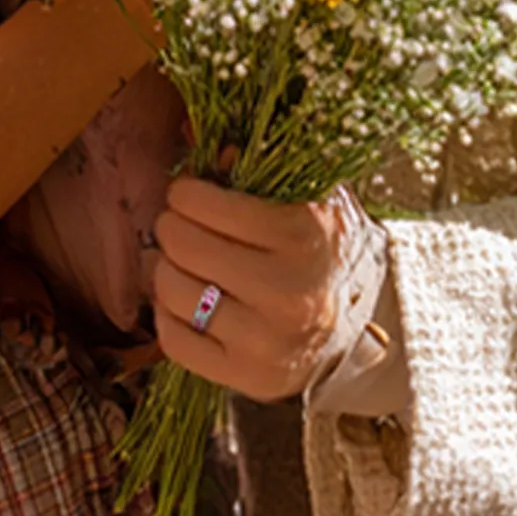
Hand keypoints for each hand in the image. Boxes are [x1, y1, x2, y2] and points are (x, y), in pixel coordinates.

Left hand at [151, 177, 342, 401]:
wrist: (352, 326)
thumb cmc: (319, 248)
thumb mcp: (307, 194)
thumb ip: (260, 163)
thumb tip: (198, 137)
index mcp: (303, 236)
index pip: (203, 204)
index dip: (185, 192)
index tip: (189, 194)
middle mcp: (287, 293)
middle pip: (182, 245)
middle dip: (171, 226)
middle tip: (179, 224)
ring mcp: (266, 342)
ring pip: (171, 291)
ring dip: (164, 267)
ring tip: (180, 260)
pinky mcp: (249, 378)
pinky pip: (175, 341)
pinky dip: (167, 313)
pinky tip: (183, 298)